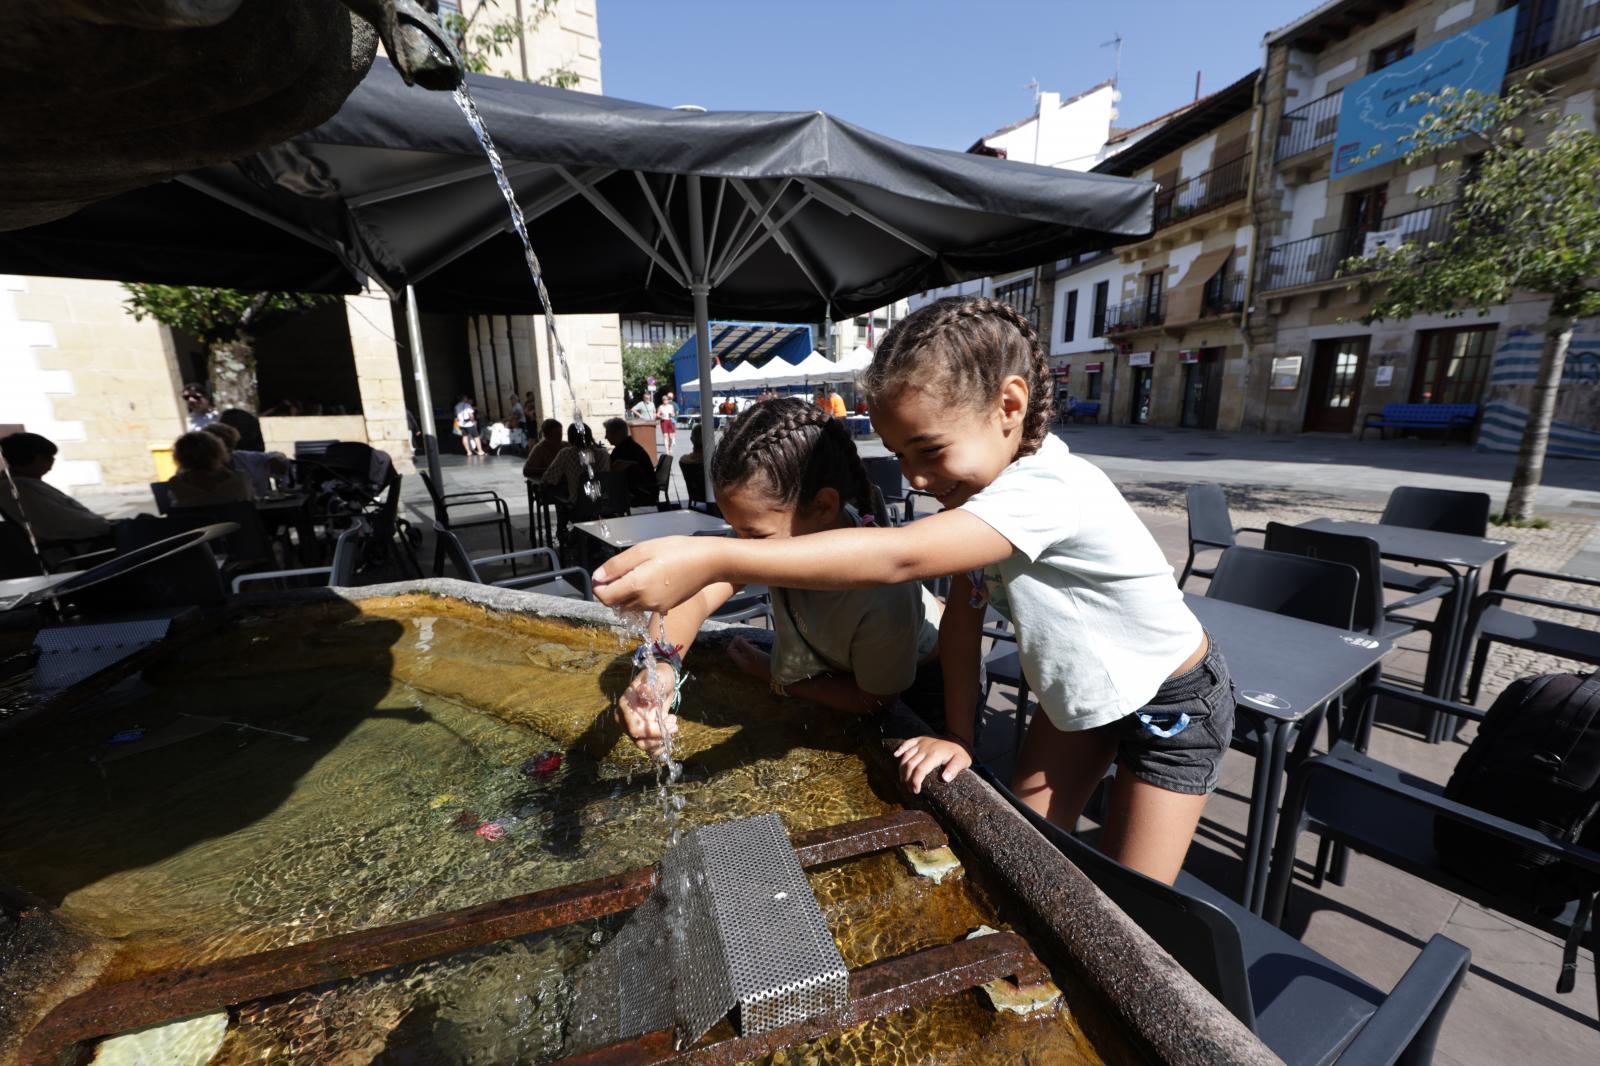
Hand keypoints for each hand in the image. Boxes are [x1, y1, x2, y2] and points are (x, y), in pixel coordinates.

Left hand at [593, 536, 716, 615]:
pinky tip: (653, 579)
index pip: (604, 597)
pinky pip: (645, 605)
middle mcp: (645, 602)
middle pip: (616, 603)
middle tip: (622, 569)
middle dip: (612, 590)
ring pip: (630, 605)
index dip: (599, 586)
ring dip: (627, 593)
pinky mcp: (666, 608)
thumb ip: (617, 565)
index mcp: (637, 586)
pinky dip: (642, 596)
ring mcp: (656, 607)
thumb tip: (598, 577)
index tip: (603, 574)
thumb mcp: (643, 550)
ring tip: (640, 572)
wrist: (709, 562)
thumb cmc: (679, 550)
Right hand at [614, 662, 678, 755]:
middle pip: (638, 740)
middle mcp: (625, 719)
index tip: (671, 723)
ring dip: (661, 740)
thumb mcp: (658, 677)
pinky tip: (669, 736)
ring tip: (673, 724)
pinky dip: (659, 747)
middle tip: (675, 725)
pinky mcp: (642, 731)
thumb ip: (651, 685)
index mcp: (625, 706)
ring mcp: (632, 726)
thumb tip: (644, 690)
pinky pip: (647, 746)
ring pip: (643, 745)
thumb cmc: (659, 676)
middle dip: (658, 737)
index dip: (652, 731)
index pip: (635, 728)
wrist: (662, 680)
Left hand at [726, 637, 771, 680]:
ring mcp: (748, 664)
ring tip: (756, 645)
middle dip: (741, 643)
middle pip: (736, 650)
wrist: (775, 674)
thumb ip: (744, 645)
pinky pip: (748, 654)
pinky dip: (751, 649)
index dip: (735, 642)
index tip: (744, 638)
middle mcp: (742, 663)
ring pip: (742, 652)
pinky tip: (758, 649)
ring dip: (747, 646)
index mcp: (740, 662)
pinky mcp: (753, 663)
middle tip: (751, 641)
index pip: (730, 650)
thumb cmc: (764, 663)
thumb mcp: (754, 652)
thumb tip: (737, 637)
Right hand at [893, 735, 971, 793]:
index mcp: (935, 755)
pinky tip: (895, 756)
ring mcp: (921, 743)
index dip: (915, 781)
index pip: (920, 769)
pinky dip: (900, 749)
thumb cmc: (960, 753)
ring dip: (902, 768)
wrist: (959, 738)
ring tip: (902, 780)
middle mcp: (925, 748)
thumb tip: (945, 778)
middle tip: (909, 789)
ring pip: (906, 755)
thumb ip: (954, 769)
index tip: (915, 791)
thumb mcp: (962, 762)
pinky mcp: (919, 739)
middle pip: (910, 764)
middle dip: (907, 778)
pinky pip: (907, 743)